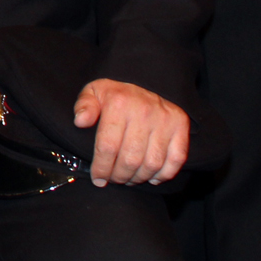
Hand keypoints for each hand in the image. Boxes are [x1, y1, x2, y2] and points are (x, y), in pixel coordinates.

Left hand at [73, 79, 189, 186]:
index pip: (107, 146)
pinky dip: (164, 174)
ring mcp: (165, 120)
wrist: (146, 80)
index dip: (101, 168)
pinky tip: (150, 177)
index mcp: (118, 103)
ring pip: (152, 163)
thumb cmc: (116, 94)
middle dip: (119, 176)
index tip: (97, 179)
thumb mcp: (94, 92)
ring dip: (138, 178)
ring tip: (128, 179)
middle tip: (113, 180)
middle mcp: (143, 111)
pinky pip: (176, 160)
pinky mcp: (180, 127)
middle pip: (130, 159)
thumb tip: (80, 121)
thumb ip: (84, 106)